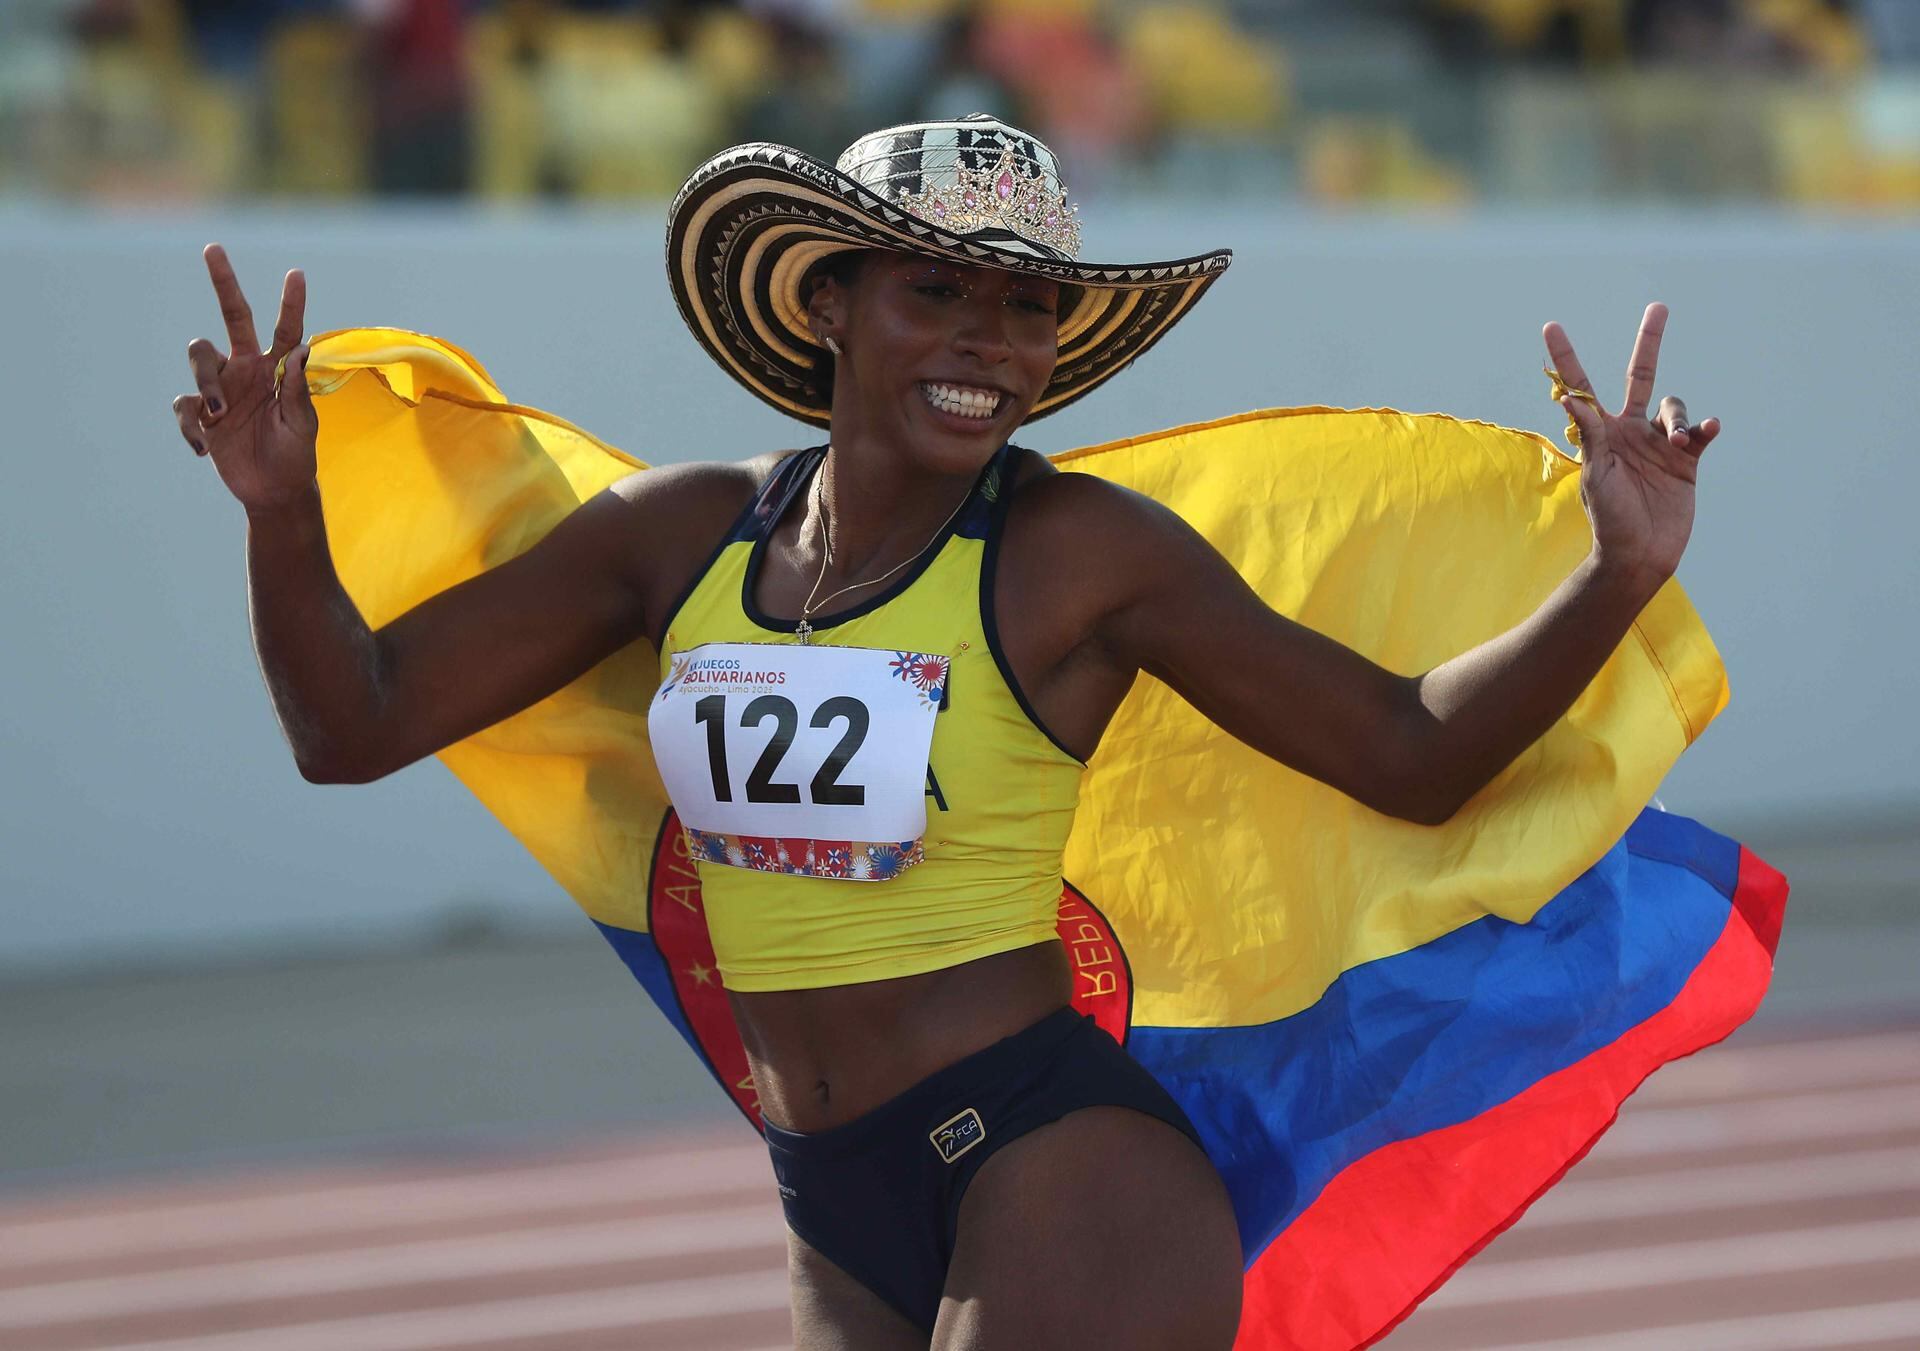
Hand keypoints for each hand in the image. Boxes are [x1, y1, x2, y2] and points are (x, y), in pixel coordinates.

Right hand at [172, 244, 317, 511]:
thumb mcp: (302, 425)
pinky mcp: (200, 413)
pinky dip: (190, 425)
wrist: (273, 491)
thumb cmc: (296, 455)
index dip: (290, 303)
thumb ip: (297, 390)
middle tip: (213, 249)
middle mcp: (248, 368)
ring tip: (217, 414)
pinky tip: (203, 448)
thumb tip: (302, 349)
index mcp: (278, 369)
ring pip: (200, 356)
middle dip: (223, 282)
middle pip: (232, 315)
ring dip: (205, 382)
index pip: (285, 330)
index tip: (297, 274)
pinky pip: (183, 404)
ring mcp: (222, 387)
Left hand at [1544, 302, 1720, 584]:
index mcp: (1600, 433)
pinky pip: (1701, 431)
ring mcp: (1659, 444)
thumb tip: (1571, 398)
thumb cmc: (1609, 517)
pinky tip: (1709, 430)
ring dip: (1679, 418)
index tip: (1551, 327)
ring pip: (1674, 406)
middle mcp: (1629, 431)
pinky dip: (1706, 427)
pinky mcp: (1686, 460)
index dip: (1566, 358)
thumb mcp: (1596, 474)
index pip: (1581, 387)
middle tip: (1658, 308)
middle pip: (1639, 376)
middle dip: (1649, 342)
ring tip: (1679, 441)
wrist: (1640, 553)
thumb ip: (1591, 435)